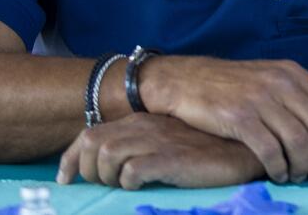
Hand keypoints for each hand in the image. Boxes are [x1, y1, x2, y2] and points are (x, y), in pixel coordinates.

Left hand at [57, 113, 260, 189]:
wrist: (241, 150)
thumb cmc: (205, 151)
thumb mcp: (166, 144)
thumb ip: (141, 147)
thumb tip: (109, 168)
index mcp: (141, 121)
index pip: (91, 134)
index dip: (70, 158)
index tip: (65, 179)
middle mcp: (145, 126)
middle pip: (93, 144)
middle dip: (88, 170)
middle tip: (101, 187)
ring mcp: (158, 141)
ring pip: (107, 155)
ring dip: (106, 177)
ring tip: (122, 186)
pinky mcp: (171, 158)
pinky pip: (132, 171)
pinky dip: (128, 183)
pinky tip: (141, 186)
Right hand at [138, 56, 307, 182]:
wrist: (185, 81)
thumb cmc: (232, 83)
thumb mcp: (273, 76)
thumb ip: (306, 88)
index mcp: (291, 72)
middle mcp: (280, 83)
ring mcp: (259, 100)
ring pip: (298, 140)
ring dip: (303, 165)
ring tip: (298, 176)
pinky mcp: (239, 118)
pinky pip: (270, 150)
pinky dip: (279, 167)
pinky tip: (278, 175)